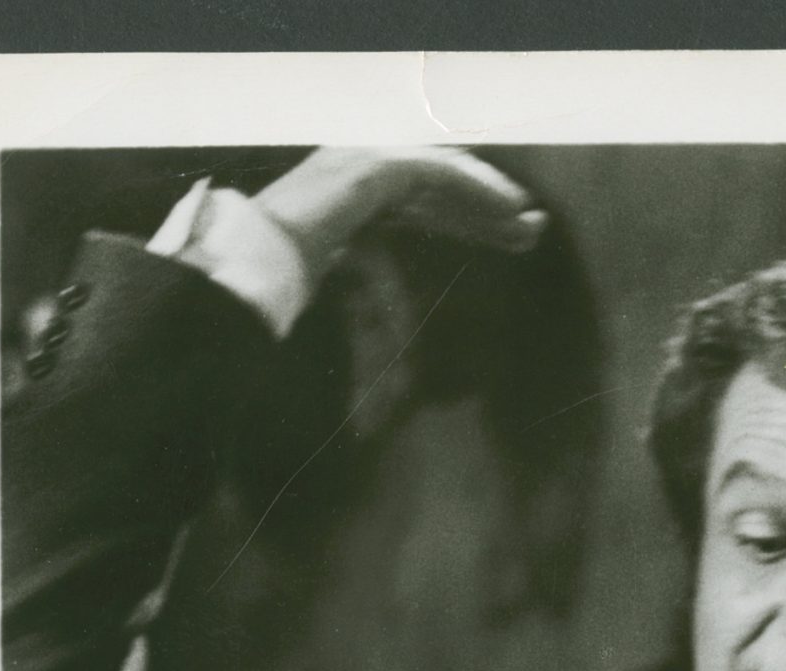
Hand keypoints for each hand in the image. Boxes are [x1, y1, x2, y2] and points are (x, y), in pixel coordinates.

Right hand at [253, 148, 545, 287]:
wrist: (253, 275)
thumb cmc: (290, 299)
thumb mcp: (348, 305)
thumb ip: (380, 316)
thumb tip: (395, 393)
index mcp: (352, 203)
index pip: (422, 206)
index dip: (469, 221)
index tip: (508, 241)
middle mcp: (358, 173)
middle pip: (439, 188)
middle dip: (488, 209)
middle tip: (532, 231)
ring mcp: (362, 162)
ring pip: (443, 175)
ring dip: (490, 196)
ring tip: (529, 222)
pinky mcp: (371, 167)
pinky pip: (436, 172)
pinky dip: (475, 186)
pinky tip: (507, 205)